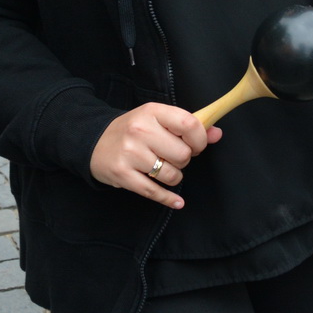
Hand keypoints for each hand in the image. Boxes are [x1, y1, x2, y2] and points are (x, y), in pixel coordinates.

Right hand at [89, 103, 218, 208]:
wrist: (94, 141)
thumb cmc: (133, 130)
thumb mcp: (157, 120)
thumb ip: (189, 126)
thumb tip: (217, 134)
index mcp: (152, 111)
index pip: (189, 124)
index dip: (200, 139)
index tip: (197, 146)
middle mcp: (140, 130)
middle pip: (183, 154)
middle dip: (184, 160)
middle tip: (173, 157)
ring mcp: (130, 153)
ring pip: (171, 174)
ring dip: (173, 176)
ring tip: (163, 169)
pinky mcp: (122, 175)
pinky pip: (154, 192)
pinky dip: (169, 199)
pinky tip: (177, 201)